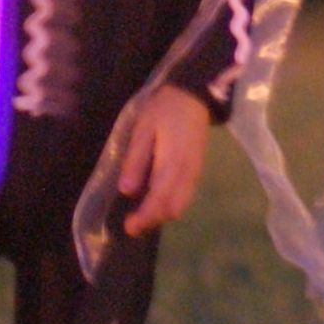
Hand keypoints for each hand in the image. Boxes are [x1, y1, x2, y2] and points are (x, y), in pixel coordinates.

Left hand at [117, 83, 210, 236]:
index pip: (160, 201)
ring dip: (161, 214)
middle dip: (153, 221)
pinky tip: (155, 199)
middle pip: (173, 209)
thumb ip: (136, 160)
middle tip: (132, 224)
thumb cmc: (164, 109)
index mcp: (173, 164)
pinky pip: (185, 196)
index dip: (144, 218)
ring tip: (141, 215)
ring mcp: (195, 172)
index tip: (128, 227)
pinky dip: (170, 204)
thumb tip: (127, 191)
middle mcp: (187, 173)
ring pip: (181, 205)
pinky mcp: (197, 169)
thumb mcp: (144, 129)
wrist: (194, 95)